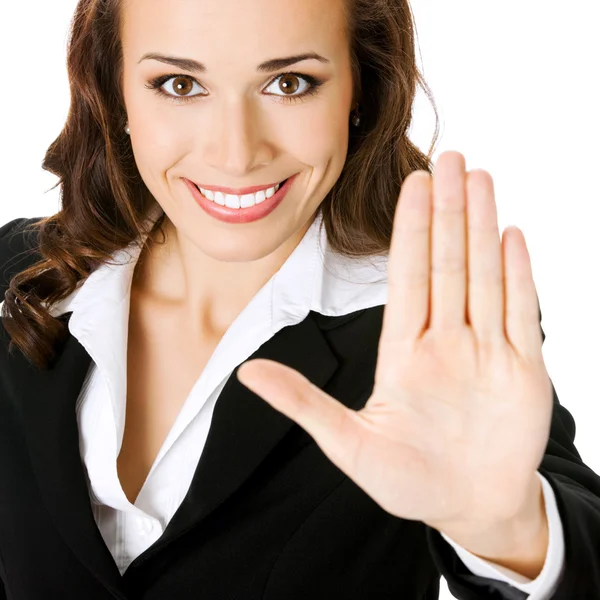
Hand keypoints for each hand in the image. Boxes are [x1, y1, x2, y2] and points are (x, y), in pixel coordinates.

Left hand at [236, 151, 552, 532]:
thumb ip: (303, 403)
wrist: (467, 508)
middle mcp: (444, 341)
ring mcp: (486, 352)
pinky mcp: (523, 371)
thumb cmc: (407, 481)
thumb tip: (246, 373)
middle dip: (449, 211)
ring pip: (484, 276)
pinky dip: (519, 275)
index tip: (413, 185)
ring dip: (483, 228)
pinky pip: (520, 314)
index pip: (406, 276)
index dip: (410, 230)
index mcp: (402, 352)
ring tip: (481, 180)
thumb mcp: (347, 446)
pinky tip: (512, 235)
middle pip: (446, 263)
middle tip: (453, 159)